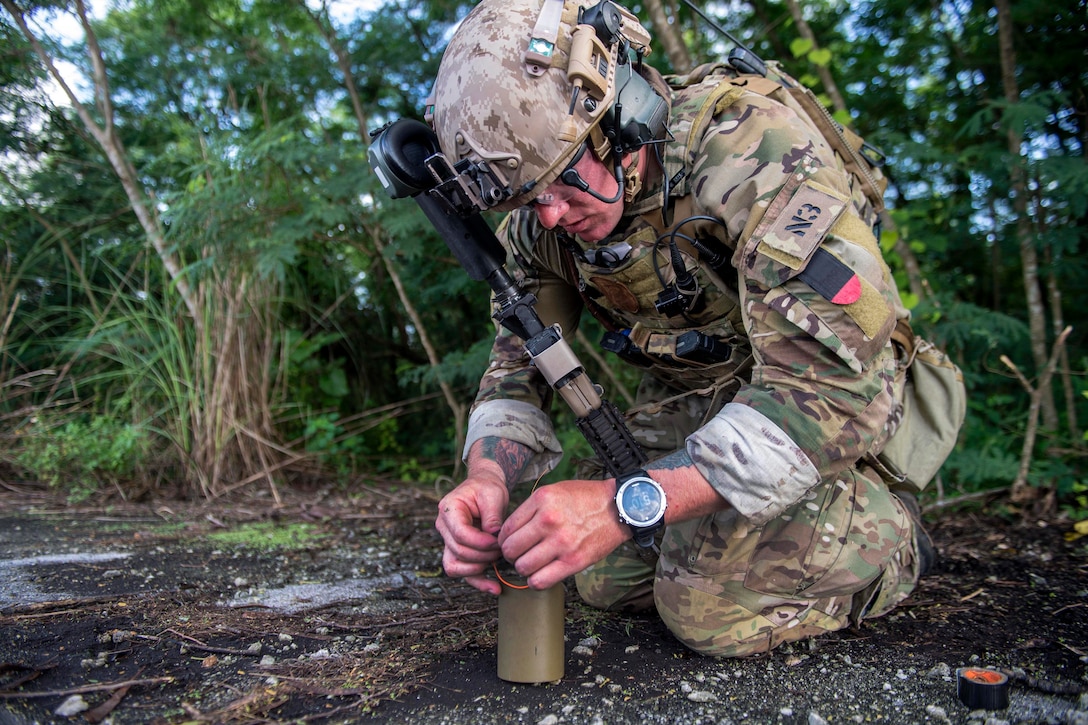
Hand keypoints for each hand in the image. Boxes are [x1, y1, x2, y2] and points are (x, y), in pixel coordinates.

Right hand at [435, 471, 508, 595]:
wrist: (483, 488)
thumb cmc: (487, 489)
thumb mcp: (493, 494)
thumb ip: (492, 515)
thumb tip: (493, 536)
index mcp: (449, 509)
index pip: (460, 534)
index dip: (480, 542)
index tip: (498, 541)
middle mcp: (443, 527)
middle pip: (458, 551)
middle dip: (483, 555)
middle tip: (502, 549)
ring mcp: (448, 541)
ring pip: (455, 566)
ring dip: (478, 568)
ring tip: (497, 561)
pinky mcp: (457, 551)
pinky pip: (462, 572)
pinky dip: (478, 581)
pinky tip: (495, 588)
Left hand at [498, 479, 628, 589]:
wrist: (618, 507)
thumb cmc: (585, 498)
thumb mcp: (554, 491)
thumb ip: (532, 508)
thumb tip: (510, 531)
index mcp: (541, 500)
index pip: (506, 528)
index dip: (503, 540)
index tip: (509, 543)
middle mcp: (548, 520)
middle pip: (511, 549)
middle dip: (510, 555)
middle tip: (518, 555)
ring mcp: (561, 542)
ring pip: (523, 567)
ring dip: (523, 569)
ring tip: (531, 564)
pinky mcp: (574, 561)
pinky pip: (541, 581)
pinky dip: (536, 581)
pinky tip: (541, 574)